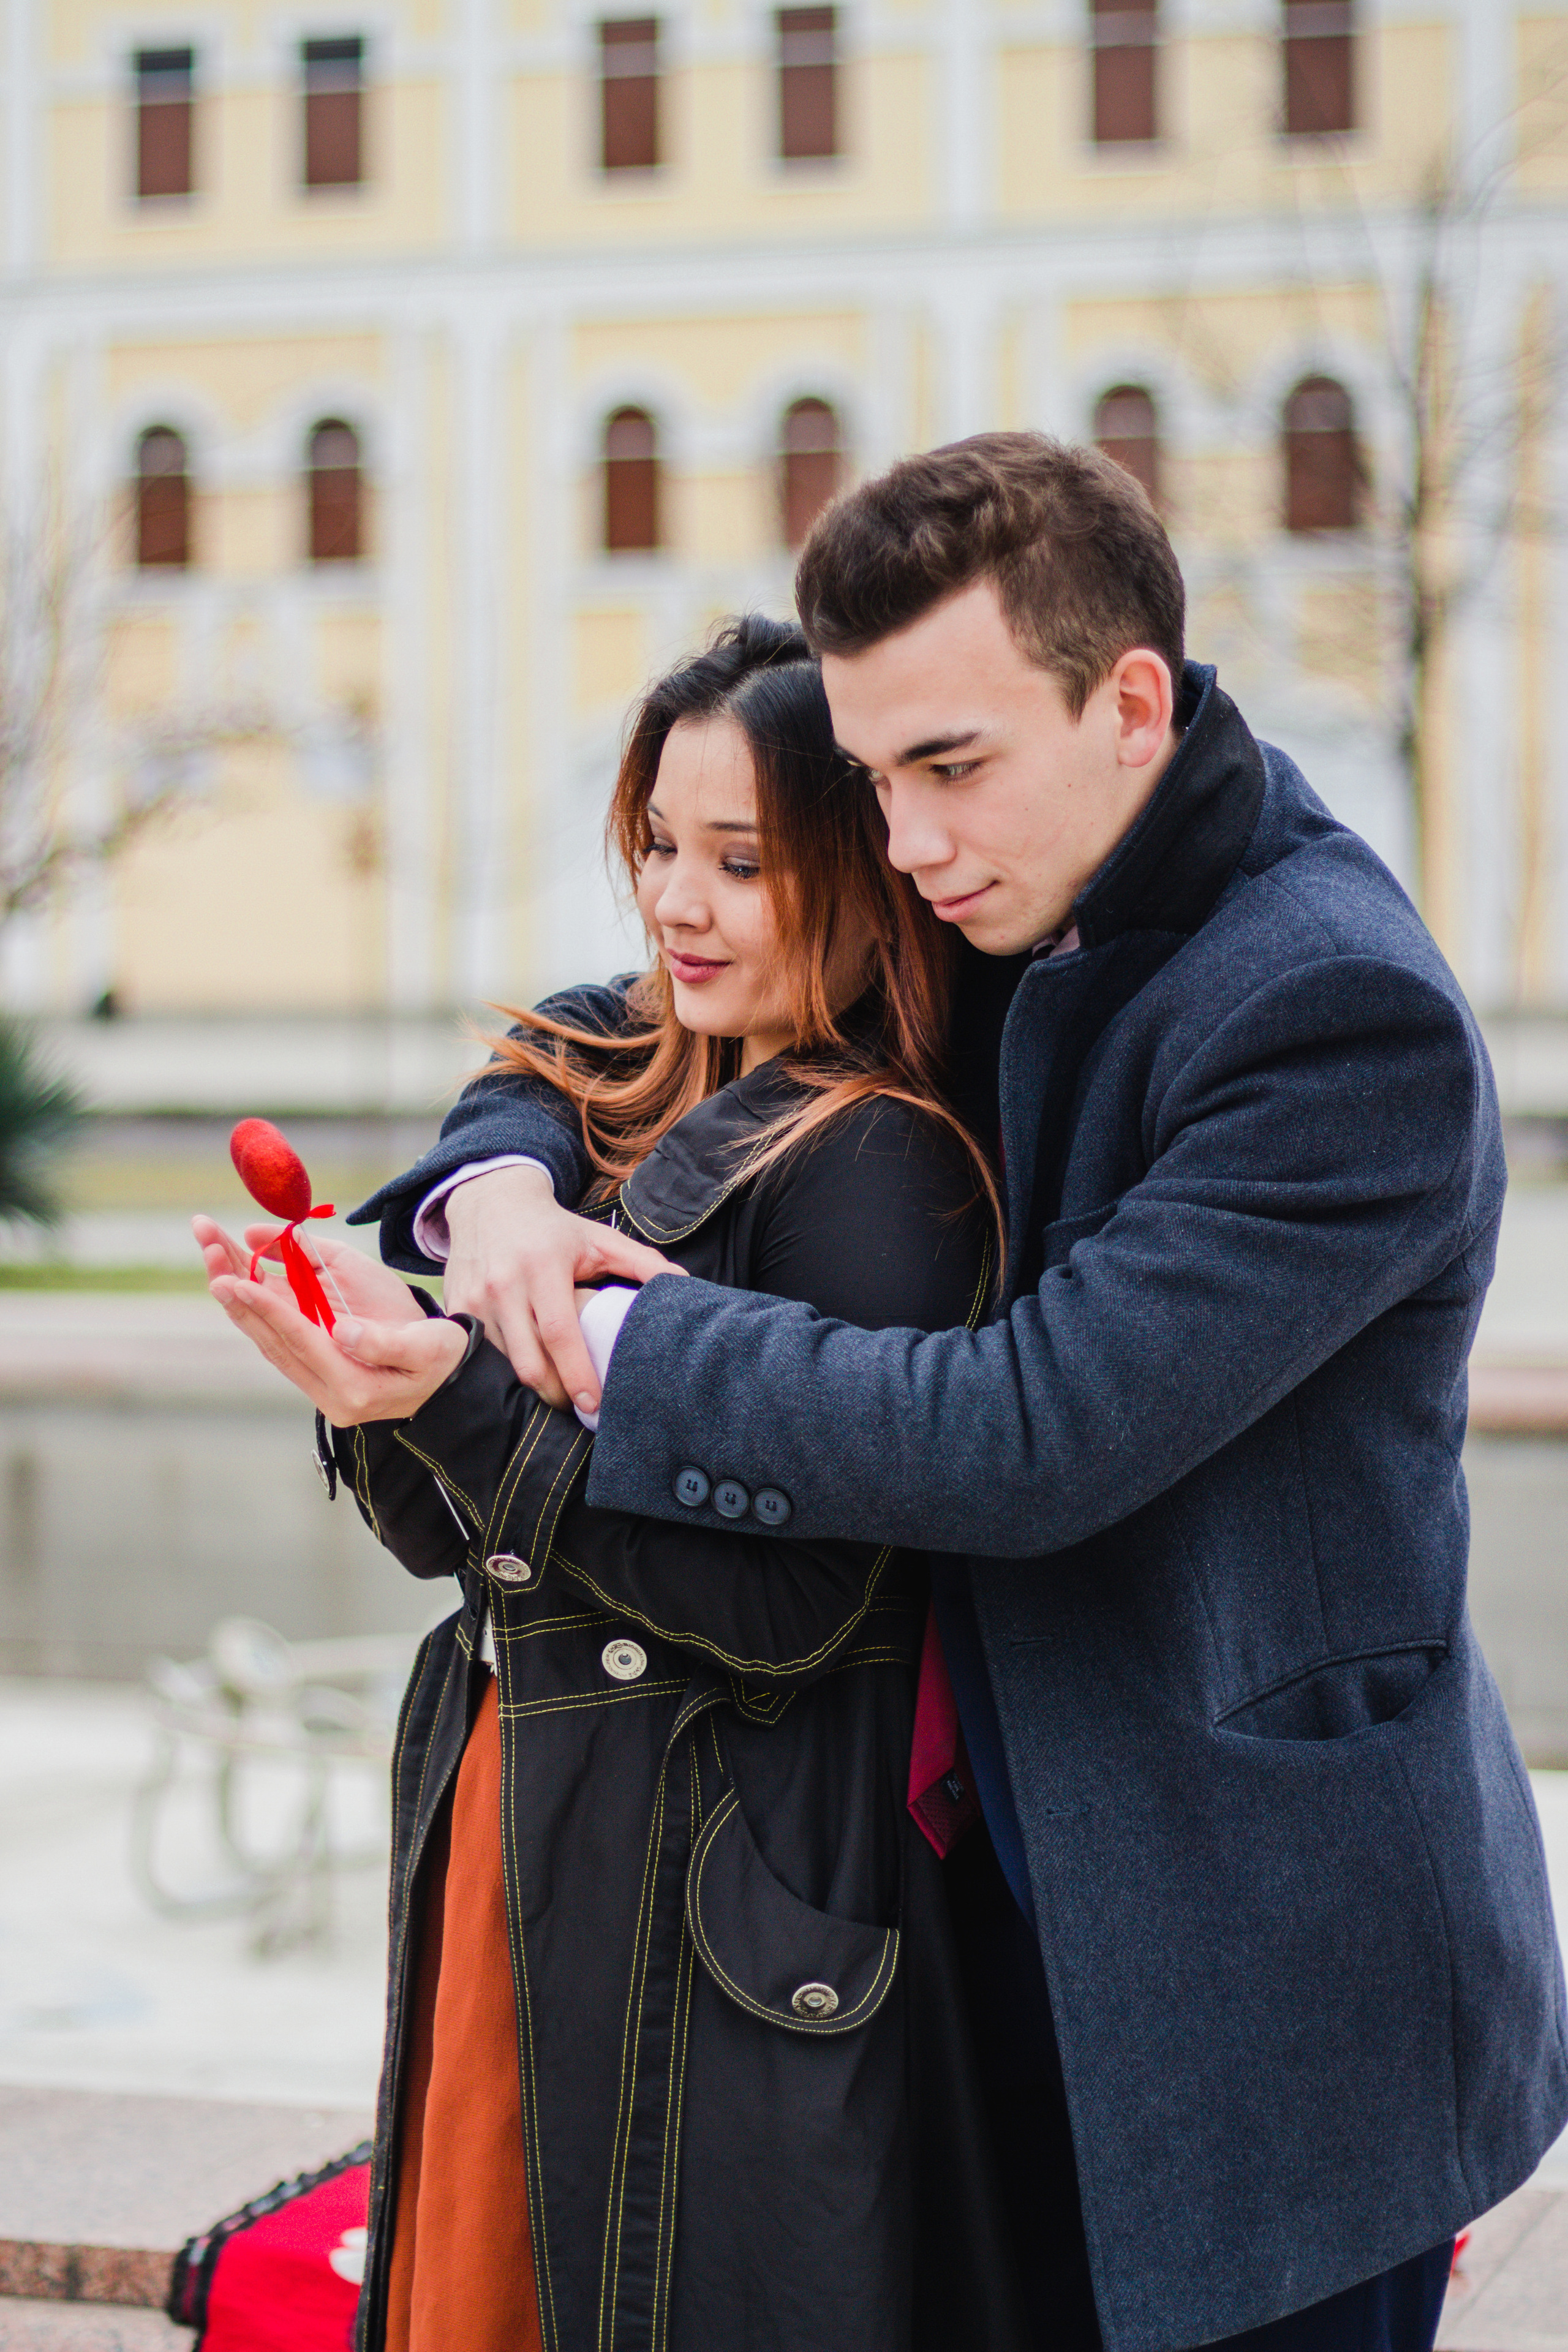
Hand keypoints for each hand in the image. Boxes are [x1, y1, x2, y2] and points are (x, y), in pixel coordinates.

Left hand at [193, 1214, 466, 1423]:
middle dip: (236, 1291)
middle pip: (270, 1338)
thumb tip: (342, 1330)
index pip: (300, 1341)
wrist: (447, 1382)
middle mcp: (325, 1393)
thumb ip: (383, 1343)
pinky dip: (253, 1306)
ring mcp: (316, 1385)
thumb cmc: (441, 1358)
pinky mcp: (314, 1371)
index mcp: (352, 1389)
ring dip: (236, 1294)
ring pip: (265, 1337)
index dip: (268, 1308)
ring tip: (211, 1251)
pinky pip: (275, 1337)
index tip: (237, 1279)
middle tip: (207, 1245)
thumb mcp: (425, 1348)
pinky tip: (234, 1276)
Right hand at [443, 1164, 680, 1412]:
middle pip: (528, 1361)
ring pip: (504, 1364)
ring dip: (531, 1384)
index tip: (594, 1405)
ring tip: (557, 1389)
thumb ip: (643, 1263)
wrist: (490, 1201)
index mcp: (543, 1267)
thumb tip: (685, 1286)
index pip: (559, 1333)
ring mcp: (474, 1299)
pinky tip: (526, 1368)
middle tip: (578, 1407)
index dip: (578, 1374)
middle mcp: (503, 1284)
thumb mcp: (599, 1238)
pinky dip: (504, 1369)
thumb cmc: (552, 1229)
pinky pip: (480, 1354)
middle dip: (556, 1394)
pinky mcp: (455, 1306)